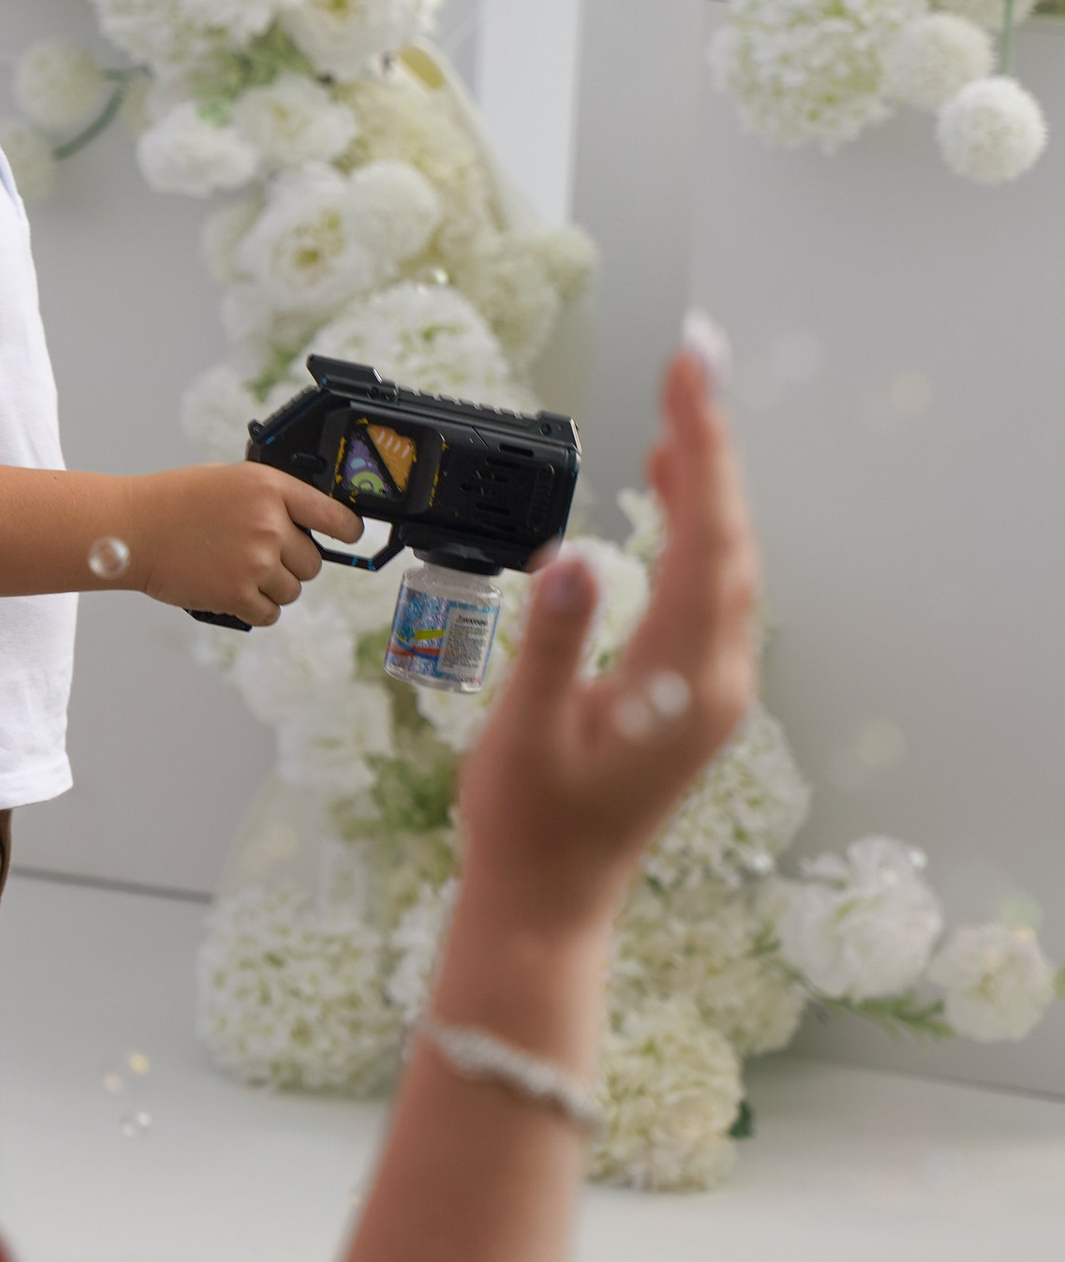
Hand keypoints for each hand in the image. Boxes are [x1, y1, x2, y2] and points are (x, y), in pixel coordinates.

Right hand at [121, 458, 363, 621]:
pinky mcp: (238, 594)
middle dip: (291, 564)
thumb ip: (267, 499)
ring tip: (236, 570)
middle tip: (258, 556)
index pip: (333, 515)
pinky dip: (256, 607)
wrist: (133, 528)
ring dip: (271, 587)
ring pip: (291, 591)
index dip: (348, 531)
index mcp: (270, 488)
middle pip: (312, 563)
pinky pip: (271, 613)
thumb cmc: (174, 501)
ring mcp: (255, 562)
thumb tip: (300, 523)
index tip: (351, 537)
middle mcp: (270, 524)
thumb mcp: (228, 480)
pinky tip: (232, 590)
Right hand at [456, 321, 761, 940]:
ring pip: (728, 560)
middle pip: (733, 539)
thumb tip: (573, 559)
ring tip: (681, 404)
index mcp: (688, 684)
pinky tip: (670, 487)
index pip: (710, 541)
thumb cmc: (530, 824)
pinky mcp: (688, 689)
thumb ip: (556, 645)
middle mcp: (717, 680)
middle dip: (713, 445)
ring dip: (708, 480)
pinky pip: (708, 585)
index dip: (704, 450)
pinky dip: (695, 523)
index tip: (689, 373)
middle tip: (691, 360)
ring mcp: (709, 686)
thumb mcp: (528, 733)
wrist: (545, 901)